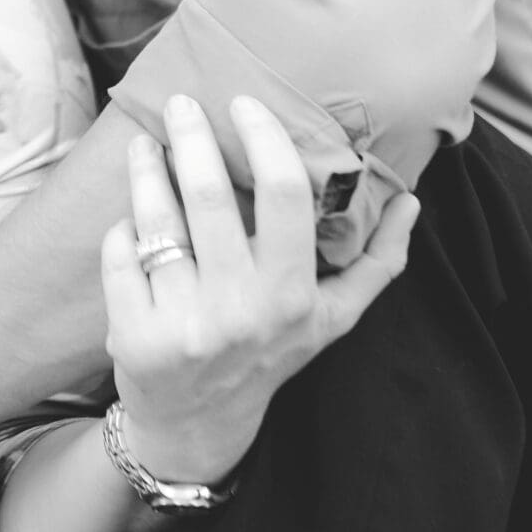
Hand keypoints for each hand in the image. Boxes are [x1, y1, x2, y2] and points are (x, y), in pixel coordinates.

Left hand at [101, 94, 416, 486]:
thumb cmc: (269, 356)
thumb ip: (377, 264)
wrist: (199, 427)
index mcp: (293, 297)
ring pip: (156, 218)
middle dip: (191, 136)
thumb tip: (411, 203)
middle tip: (181, 104)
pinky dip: (123, 228)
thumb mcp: (331, 320)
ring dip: (147, 168)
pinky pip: (120, 251)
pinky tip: (132, 218)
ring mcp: (183, 323)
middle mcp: (239, 311)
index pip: (284, 196)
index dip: (264, 138)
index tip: (245, 104)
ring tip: (147, 145)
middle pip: (209, 195)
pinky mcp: (132, 334)